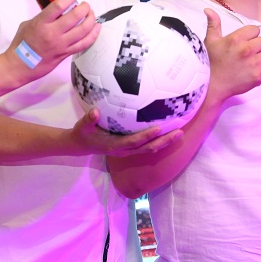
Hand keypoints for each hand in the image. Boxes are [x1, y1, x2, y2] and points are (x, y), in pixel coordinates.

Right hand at [8, 0, 100, 76]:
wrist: (20, 65)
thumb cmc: (22, 43)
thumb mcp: (28, 24)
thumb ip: (43, 16)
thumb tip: (57, 10)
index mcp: (41, 23)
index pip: (59, 6)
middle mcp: (53, 33)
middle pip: (75, 16)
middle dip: (84, 7)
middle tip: (84, 4)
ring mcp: (61, 44)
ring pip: (83, 30)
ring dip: (90, 19)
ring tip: (90, 13)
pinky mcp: (66, 53)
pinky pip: (84, 44)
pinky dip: (93, 34)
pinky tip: (96, 27)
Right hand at [69, 108, 183, 156]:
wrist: (81, 145)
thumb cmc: (82, 133)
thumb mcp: (82, 126)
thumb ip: (89, 119)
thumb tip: (95, 111)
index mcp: (114, 145)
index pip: (133, 142)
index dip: (146, 136)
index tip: (158, 129)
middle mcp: (124, 150)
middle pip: (148, 148)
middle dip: (164, 141)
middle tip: (179, 133)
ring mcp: (128, 150)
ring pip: (150, 148)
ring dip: (165, 142)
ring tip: (179, 134)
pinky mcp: (129, 147)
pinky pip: (146, 145)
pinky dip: (158, 140)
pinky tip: (167, 132)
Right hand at [203, 8, 260, 101]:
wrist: (211, 86)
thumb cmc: (210, 62)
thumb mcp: (210, 41)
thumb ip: (214, 24)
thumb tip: (209, 9)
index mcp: (236, 39)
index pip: (255, 30)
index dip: (250, 35)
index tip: (243, 42)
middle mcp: (247, 50)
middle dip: (257, 45)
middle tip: (247, 52)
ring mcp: (254, 64)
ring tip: (251, 61)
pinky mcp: (259, 76)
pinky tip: (252, 70)